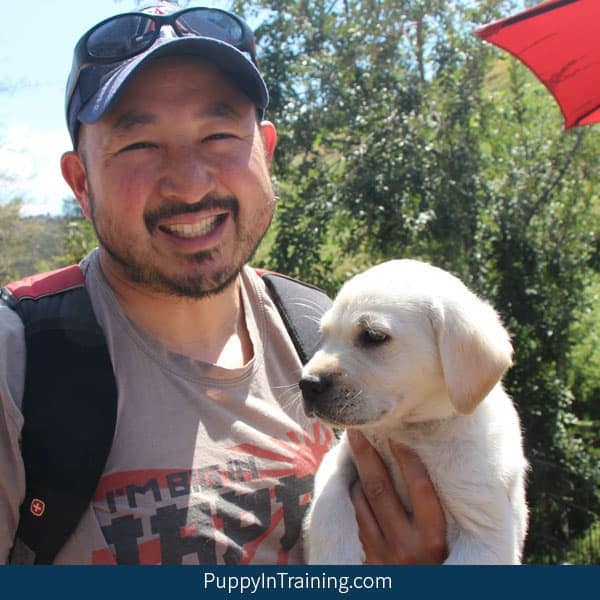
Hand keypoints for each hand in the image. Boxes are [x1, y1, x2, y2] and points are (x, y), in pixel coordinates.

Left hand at [348, 429, 446, 563]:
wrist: (421, 596)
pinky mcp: (364, 561)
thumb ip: (435, 515)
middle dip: (366, 456)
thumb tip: (426, 470)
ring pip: (360, 503)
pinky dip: (351, 498)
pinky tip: (351, 483)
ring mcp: (382, 554)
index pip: (421, 490)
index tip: (399, 437)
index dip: (409, 461)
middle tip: (356, 431)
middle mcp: (407, 547)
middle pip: (380, 490)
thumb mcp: (447, 547)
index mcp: (434, 541)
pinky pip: (353, 521)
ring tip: (353, 450)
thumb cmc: (439, 569)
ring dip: (355, 475)